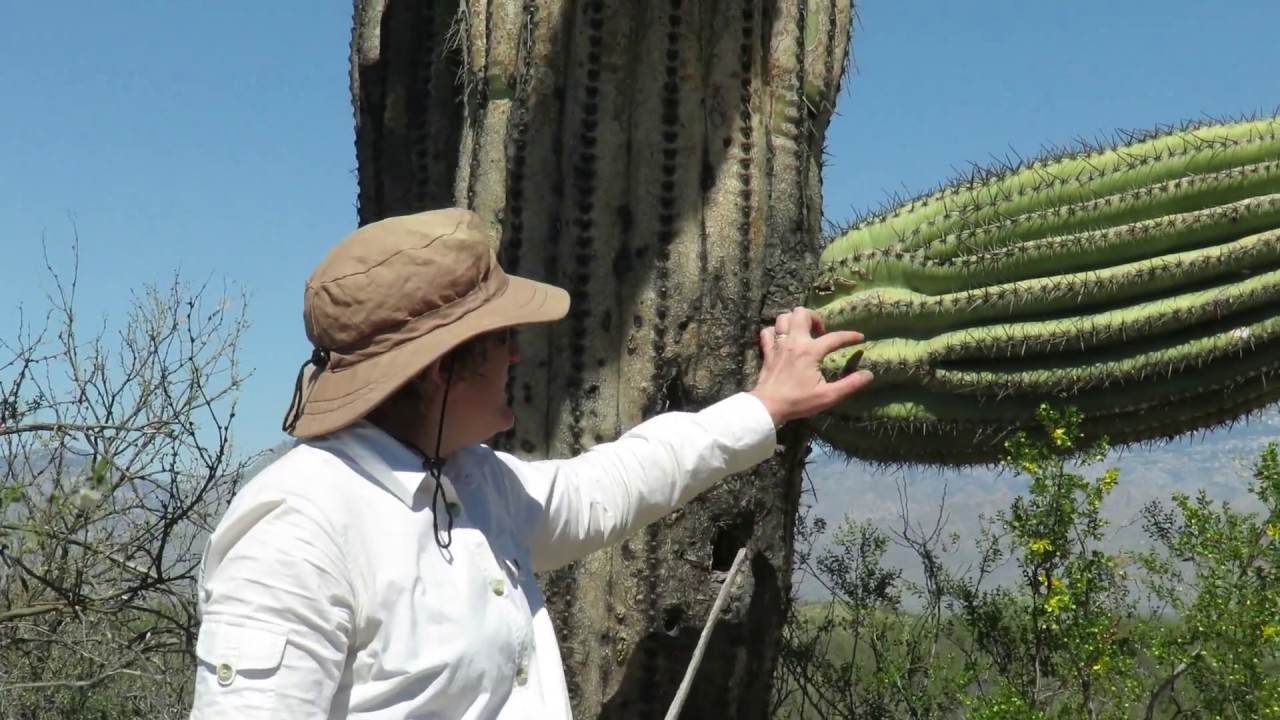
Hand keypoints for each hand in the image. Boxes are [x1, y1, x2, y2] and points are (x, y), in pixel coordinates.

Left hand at [749, 307, 872, 425]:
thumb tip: (869, 374)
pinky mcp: (767, 351)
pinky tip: (783, 338)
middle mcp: (794, 341)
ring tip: (803, 332)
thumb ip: (850, 384)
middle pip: (802, 313)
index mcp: (810, 351)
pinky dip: (776, 330)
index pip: (835, 337)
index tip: (859, 337)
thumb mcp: (828, 396)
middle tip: (821, 332)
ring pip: (784, 318)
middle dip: (814, 317)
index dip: (850, 336)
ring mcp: (778, 344)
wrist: (768, 406)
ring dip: (795, 321)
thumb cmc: (798, 402)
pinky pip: (768, 331)